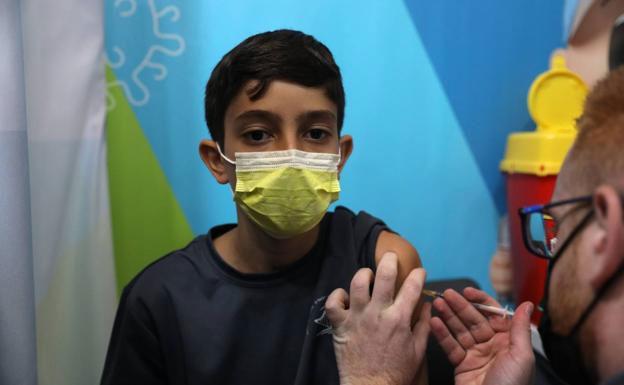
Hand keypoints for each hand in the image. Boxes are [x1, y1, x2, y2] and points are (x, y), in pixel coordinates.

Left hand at [325, 252, 430, 384]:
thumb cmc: (396, 372)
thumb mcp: (418, 351)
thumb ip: (424, 325)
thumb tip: (427, 305)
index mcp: (400, 319)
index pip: (412, 287)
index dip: (418, 274)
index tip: (419, 271)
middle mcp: (378, 313)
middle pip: (384, 275)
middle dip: (390, 260)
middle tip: (391, 257)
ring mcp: (357, 317)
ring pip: (357, 283)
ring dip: (364, 274)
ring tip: (368, 275)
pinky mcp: (340, 325)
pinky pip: (333, 302)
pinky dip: (338, 295)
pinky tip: (345, 297)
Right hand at [430, 288, 534, 384]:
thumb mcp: (521, 357)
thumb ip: (520, 329)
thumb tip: (526, 303)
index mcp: (509, 343)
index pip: (494, 315)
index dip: (481, 301)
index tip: (467, 292)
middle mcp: (492, 346)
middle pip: (474, 320)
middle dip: (459, 306)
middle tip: (445, 294)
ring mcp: (475, 355)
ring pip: (460, 330)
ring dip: (448, 316)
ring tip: (436, 304)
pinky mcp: (461, 365)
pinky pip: (450, 346)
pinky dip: (441, 334)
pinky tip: (434, 323)